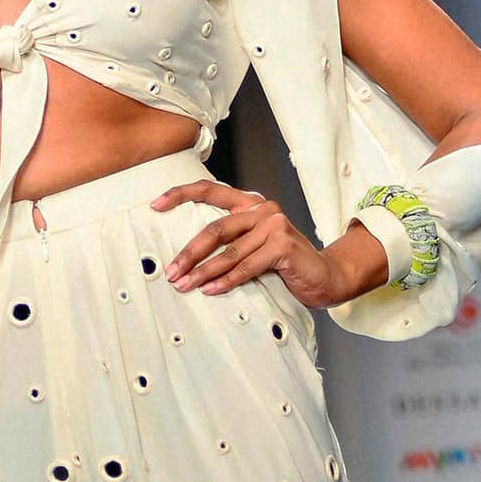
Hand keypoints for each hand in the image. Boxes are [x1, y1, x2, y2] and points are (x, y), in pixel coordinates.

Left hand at [151, 180, 341, 308]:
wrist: (325, 277)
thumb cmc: (284, 264)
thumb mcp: (253, 247)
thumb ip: (229, 243)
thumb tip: (186, 258)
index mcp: (250, 204)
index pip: (210, 191)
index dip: (180, 194)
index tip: (155, 204)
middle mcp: (261, 209)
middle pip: (215, 229)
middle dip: (189, 253)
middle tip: (171, 270)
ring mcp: (274, 225)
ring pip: (229, 252)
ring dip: (203, 272)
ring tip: (185, 284)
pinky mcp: (283, 245)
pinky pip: (246, 267)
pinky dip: (226, 281)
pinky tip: (211, 290)